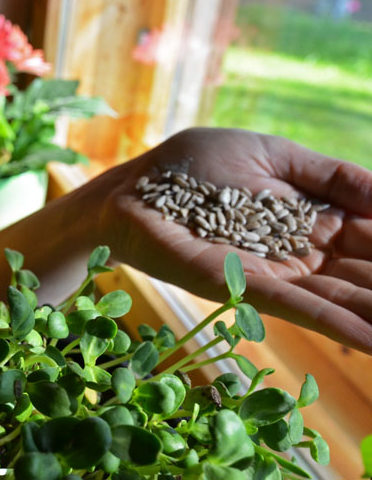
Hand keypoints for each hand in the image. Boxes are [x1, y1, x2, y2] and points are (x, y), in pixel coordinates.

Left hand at [93, 127, 371, 352]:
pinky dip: (345, 326)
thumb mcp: (275, 155)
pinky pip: (307, 310)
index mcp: (318, 219)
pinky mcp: (249, 289)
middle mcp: (310, 254)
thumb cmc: (194, 166)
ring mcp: (283, 275)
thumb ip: (335, 175)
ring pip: (352, 299)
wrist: (131, 188)